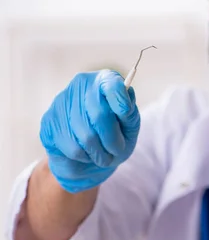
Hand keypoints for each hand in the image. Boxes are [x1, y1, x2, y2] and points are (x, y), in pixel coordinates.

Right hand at [40, 70, 140, 192]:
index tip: (125, 113)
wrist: (91, 159)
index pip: (112, 84)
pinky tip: (87, 154)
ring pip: (86, 136)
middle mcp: (81, 86)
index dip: (120, 100)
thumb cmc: (116, 136)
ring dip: (100, 153)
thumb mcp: (130, 126)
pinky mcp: (48, 122)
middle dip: (113, 140)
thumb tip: (124, 105)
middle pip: (100, 115)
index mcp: (104, 80)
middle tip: (118, 150)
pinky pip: (73, 148)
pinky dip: (85, 157)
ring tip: (104, 156)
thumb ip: (129, 115)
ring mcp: (60, 102)